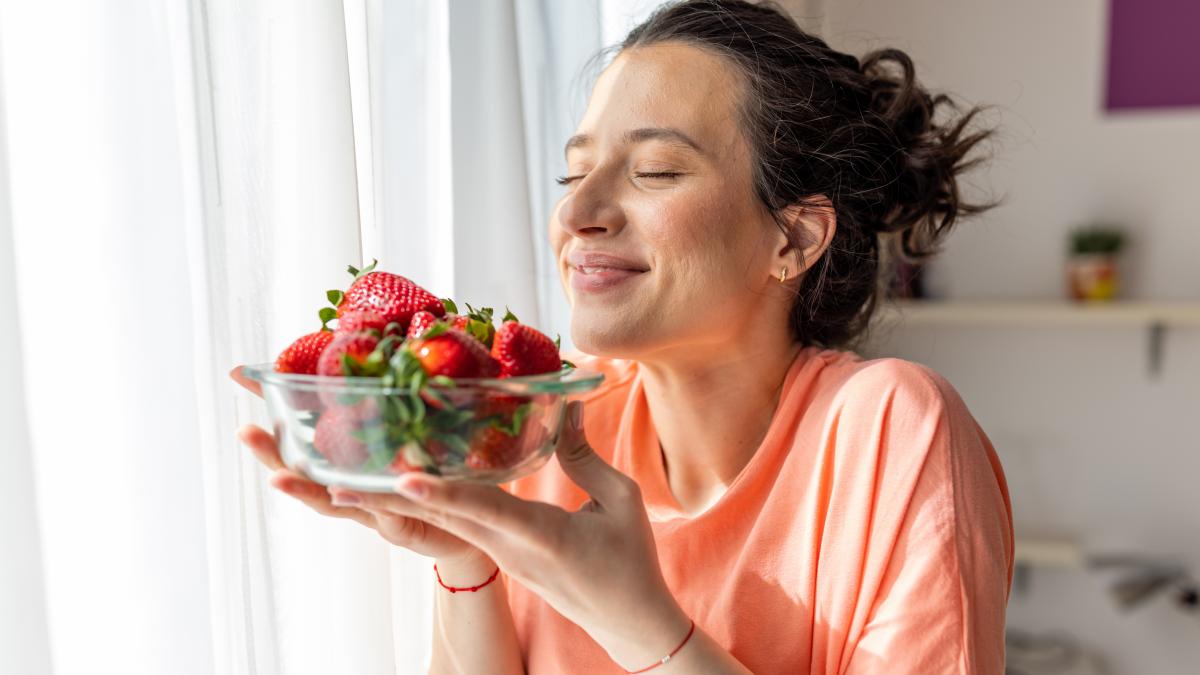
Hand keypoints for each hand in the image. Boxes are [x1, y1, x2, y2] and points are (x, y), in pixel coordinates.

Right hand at [229, 366, 483, 565]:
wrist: (479, 529)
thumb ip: (412, 398)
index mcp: (356, 462)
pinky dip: (379, 507)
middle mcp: (359, 490)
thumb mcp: (428, 429)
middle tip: (245, 432)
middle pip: (307, 472)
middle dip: (275, 453)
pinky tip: (364, 495)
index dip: (279, 403)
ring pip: (338, 502)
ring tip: (279, 478)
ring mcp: (380, 513)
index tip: (239, 376)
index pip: (308, 431)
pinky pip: (392, 519)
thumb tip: (402, 342)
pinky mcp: (410, 530)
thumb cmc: (447, 476)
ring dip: (308, 490)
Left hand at [329, 401, 690, 669]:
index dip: (443, 494)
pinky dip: (417, 504)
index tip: (402, 481)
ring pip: (436, 522)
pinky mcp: (496, 553)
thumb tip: (562, 406)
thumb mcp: (620, 501)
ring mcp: (497, 554)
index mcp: (539, 538)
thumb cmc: (630, 560)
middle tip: (325, 482)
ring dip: (385, 503)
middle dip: (382, 500)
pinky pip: (451, 525)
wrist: (626, 620)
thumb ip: (583, 455)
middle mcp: (506, 548)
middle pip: (438, 518)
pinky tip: (386, 488)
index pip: (484, 512)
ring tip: (332, 484)